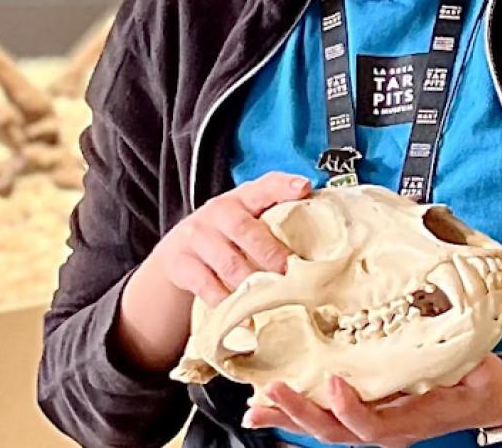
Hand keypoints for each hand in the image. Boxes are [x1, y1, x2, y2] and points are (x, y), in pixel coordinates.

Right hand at [151, 171, 311, 304]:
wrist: (177, 251)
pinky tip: (244, 315)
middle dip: (272, 254)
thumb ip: (275, 221)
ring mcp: (197, 237)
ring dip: (253, 284)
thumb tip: (324, 241)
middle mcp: (219, 212)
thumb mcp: (246, 219)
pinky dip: (228, 302)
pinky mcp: (181, 264)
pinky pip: (207, 287)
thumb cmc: (228, 235)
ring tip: (273, 299)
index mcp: (242, 198)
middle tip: (292, 274)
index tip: (304, 188)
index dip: (284, 186)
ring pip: (229, 264)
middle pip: (246, 230)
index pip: (264, 186)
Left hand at [242, 355, 501, 447]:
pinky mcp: (369, 411)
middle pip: (340, 431)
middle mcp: (390, 427)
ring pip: (328, 428)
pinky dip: (300, 411)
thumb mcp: (472, 365)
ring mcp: (378, 422)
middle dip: (303, 414)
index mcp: (414, 418)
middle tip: (273, 394)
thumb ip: (449, 350)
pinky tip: (271, 406)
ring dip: (291, 417)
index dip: (352, 409)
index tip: (335, 383)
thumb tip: (433, 312)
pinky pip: (330, 417)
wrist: (491, 397)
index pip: (376, 425)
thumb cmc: (480, 379)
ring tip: (257, 408)